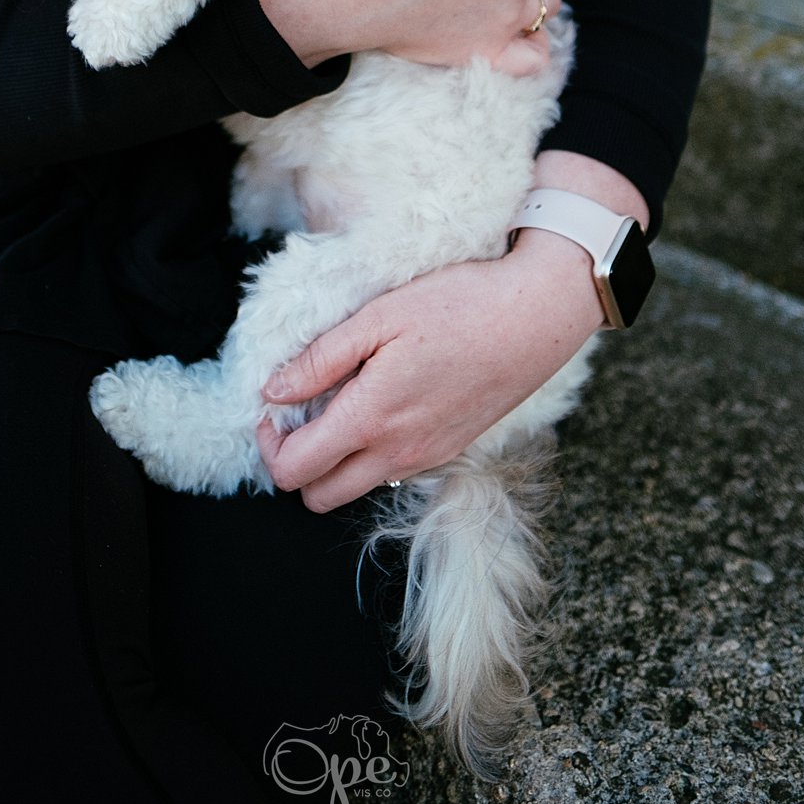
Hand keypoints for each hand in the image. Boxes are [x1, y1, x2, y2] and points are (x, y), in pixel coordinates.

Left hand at [255, 223, 605, 511]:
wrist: (534, 317)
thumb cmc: (458, 306)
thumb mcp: (379, 317)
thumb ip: (320, 360)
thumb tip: (273, 392)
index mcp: (371, 419)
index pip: (294, 471)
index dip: (269, 444)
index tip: (273, 407)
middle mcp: (398, 454)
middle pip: (319, 497)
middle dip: (296, 463)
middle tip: (299, 412)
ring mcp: (427, 458)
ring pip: (356, 488)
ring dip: (333, 460)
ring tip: (340, 402)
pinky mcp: (449, 450)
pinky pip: (392, 472)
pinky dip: (371, 452)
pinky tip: (381, 401)